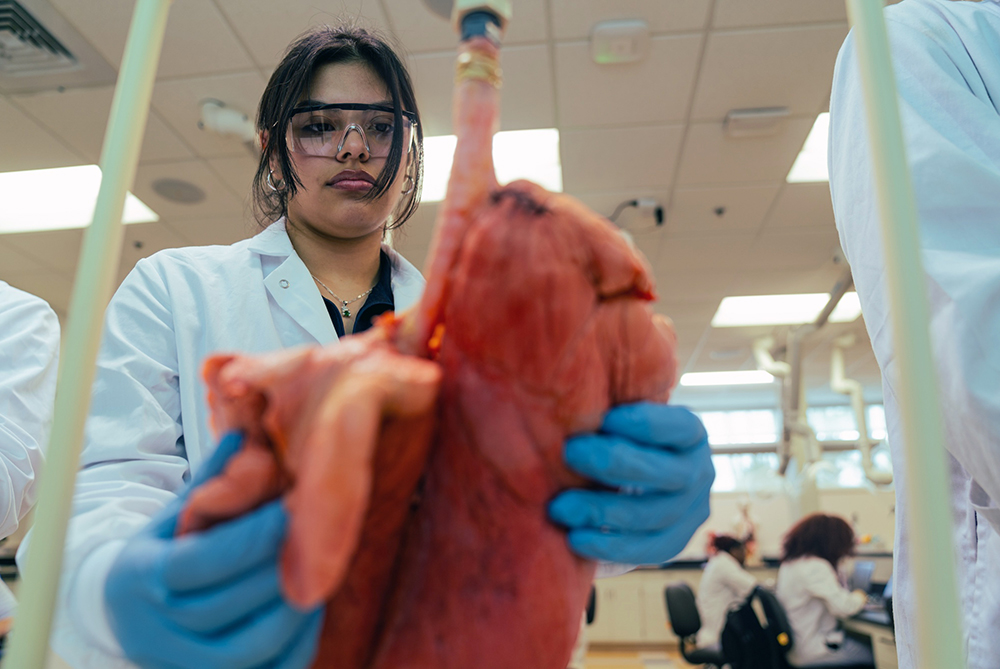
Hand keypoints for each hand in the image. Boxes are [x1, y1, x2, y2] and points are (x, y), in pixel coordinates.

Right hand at [104, 433, 322, 668]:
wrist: (122, 616)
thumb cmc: (161, 553)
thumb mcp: (173, 515)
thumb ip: (210, 482)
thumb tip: (245, 432)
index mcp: (142, 576)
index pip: (203, 561)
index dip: (252, 537)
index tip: (291, 509)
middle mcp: (153, 628)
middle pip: (230, 605)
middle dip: (281, 568)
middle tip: (320, 537)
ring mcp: (178, 664)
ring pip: (250, 648)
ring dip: (294, 610)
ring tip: (320, 572)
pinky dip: (295, 647)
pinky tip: (312, 611)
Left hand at [548, 403, 713, 564]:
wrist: (634, 476)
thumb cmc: (620, 437)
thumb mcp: (623, 420)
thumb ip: (609, 416)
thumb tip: (572, 411)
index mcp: (690, 432)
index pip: (675, 426)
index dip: (640, 422)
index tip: (602, 418)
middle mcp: (699, 471)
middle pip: (662, 473)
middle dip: (612, 462)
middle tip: (569, 453)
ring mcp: (692, 510)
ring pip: (652, 516)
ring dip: (601, 511)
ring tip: (560, 506)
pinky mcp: (676, 541)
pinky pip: (647, 550)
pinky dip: (609, 546)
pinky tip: (575, 538)